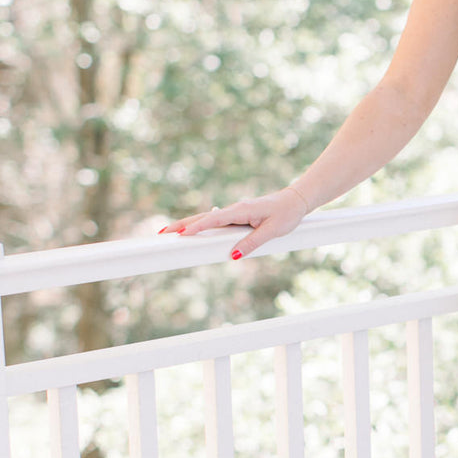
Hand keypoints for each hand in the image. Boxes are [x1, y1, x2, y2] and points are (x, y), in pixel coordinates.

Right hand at [158, 187, 309, 259]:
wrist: (296, 201)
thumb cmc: (286, 214)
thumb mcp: (273, 231)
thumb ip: (252, 243)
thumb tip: (232, 256)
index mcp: (241, 210)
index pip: (213, 220)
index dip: (196, 227)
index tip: (181, 234)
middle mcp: (234, 209)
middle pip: (202, 218)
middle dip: (181, 225)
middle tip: (161, 234)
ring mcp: (234, 212)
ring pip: (206, 219)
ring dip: (187, 225)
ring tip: (168, 233)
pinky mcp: (236, 216)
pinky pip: (214, 222)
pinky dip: (200, 225)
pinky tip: (190, 231)